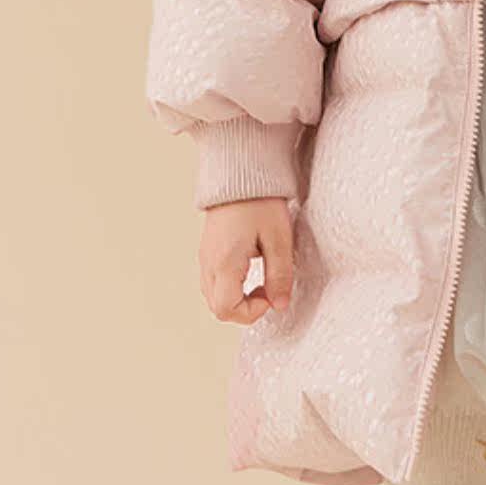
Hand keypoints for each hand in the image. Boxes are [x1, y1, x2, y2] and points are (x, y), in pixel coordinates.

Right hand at [198, 196, 294, 323]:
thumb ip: (280, 275)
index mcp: (224, 263)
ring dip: (237, 298)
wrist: (241, 172)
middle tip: (268, 290)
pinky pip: (213, 281)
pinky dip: (230, 286)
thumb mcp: (278, 238)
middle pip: (217, 308)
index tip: (271, 294)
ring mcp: (205, 256)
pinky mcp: (207, 249)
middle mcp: (209, 263)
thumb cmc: (261, 202)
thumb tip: (280, 305)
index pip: (226, 309)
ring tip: (261, 279)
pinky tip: (250, 268)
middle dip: (244, 309)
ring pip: (213, 296)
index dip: (251, 312)